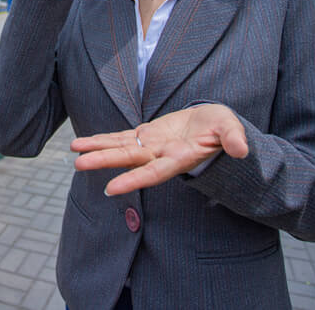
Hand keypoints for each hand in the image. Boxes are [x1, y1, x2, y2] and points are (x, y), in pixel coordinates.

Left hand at [71, 104, 248, 195]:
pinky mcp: (146, 134)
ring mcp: (151, 146)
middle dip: (104, 161)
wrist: (213, 125)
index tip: (110, 189)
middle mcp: (160, 156)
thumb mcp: (231, 129)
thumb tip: (240, 149)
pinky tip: (82, 142)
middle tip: (78, 164)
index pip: (154, 172)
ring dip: (97, 150)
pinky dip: (102, 139)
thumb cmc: (223, 128)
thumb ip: (233, 139)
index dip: (133, 180)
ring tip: (74, 151)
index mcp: (180, 158)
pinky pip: (120, 137)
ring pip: (120, 148)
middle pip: (129, 160)